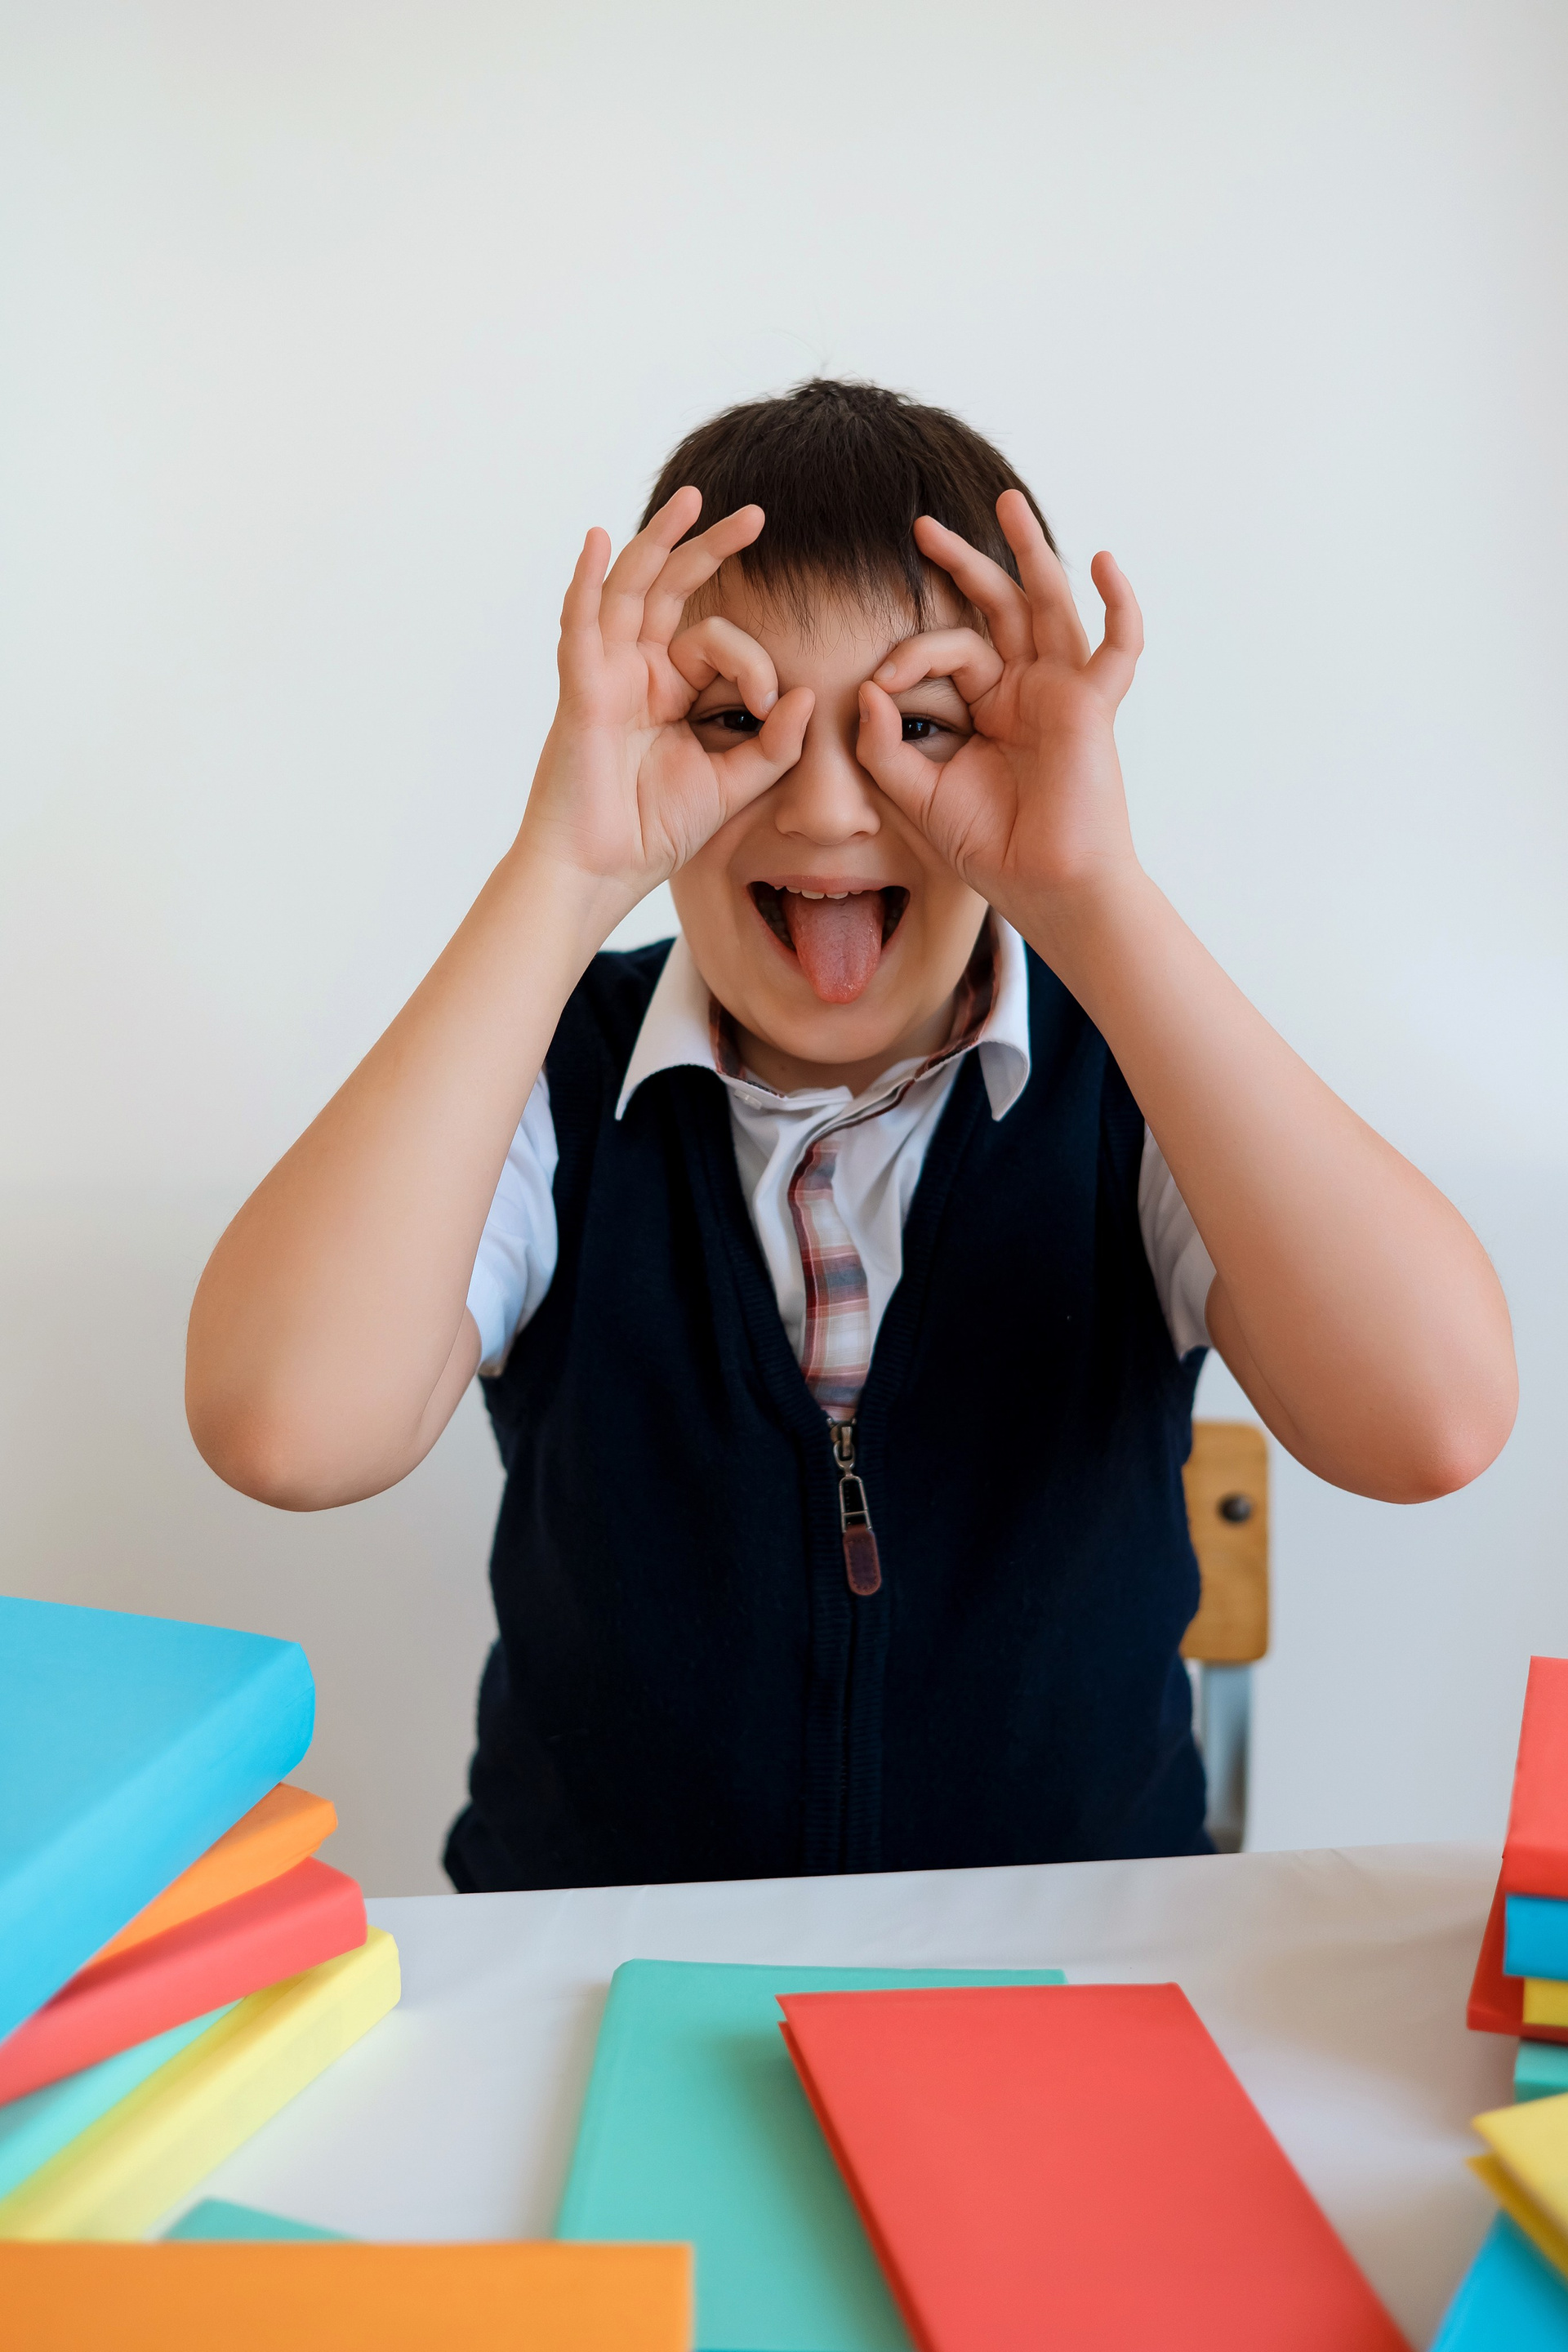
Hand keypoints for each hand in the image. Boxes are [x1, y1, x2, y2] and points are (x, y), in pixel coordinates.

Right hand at [519, 487, 812, 914]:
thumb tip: (809, 696)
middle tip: (757, 515)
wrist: (601, 873)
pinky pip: (582, 626)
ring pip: (633, 591)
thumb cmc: (653, 832)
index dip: (756, 665)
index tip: (770, 709)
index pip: (718, 643)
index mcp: (670, 690)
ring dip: (661, 541)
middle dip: (711, 548)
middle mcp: (637, 672)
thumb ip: (775, 745)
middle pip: (673, 590)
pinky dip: (588, 581)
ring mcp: (606, 676)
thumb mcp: (732, 784)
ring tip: (694, 499)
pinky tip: (599, 539)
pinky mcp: (582, 691)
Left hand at [855, 490, 1143, 922]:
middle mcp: (1027, 690)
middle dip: (963, 563)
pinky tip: (1105, 560)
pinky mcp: (1093, 705)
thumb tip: (865, 689)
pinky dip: (1120, 603)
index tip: (877, 684)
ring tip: (1006, 501)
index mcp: (990, 707)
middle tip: (922, 526)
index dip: (909, 654)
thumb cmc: (990, 848)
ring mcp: (1062, 692)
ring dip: (1030, 551)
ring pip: (1048, 605)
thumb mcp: (917, 795)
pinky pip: (1119, 646)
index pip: (949, 650)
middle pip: (998, 607)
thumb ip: (883, 746)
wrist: (1044, 887)